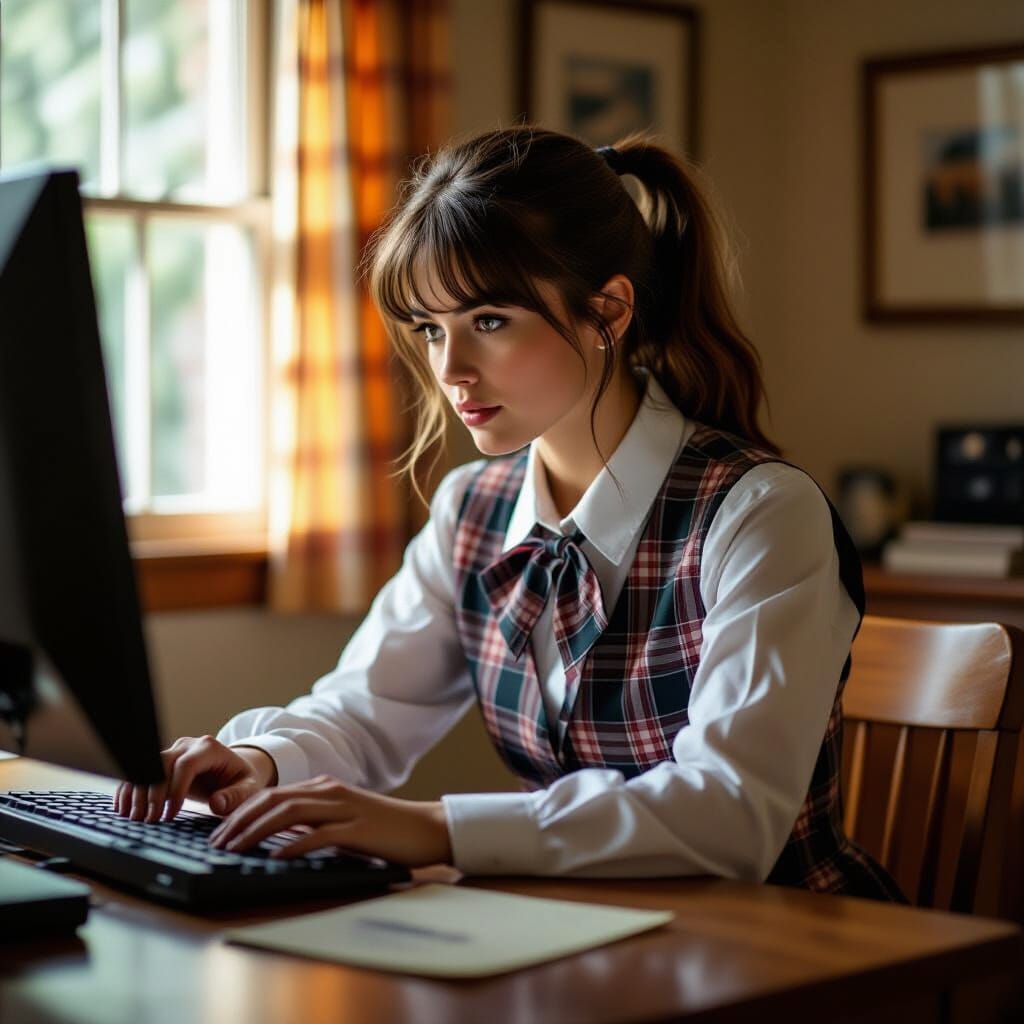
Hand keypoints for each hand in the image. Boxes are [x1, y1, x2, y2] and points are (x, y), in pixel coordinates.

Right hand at [112, 735, 277, 822]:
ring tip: (136, 819)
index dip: (176, 789)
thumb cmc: (241, 780)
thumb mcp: (248, 788)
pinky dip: (130, 789)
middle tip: (150, 821)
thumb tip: (216, 804)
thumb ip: (235, 796)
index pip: (187, 765)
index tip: (172, 814)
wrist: (234, 770)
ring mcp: (173, 751)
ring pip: (147, 767)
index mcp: (210, 748)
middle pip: (162, 764)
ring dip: (138, 793)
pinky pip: (141, 772)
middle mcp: (188, 745)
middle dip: (154, 794)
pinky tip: (123, 809)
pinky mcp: (161, 762)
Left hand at [207, 775, 452, 867]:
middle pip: (274, 800)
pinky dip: (292, 846)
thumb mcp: (342, 821)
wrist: (425, 828)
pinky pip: (318, 835)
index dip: (241, 812)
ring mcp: (344, 809)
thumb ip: (312, 824)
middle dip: (240, 821)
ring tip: (235, 849)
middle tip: (216, 843)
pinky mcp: (358, 830)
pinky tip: (275, 858)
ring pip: (289, 813)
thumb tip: (274, 840)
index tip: (220, 832)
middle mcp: (330, 792)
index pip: (272, 794)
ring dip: (257, 831)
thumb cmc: (383, 830)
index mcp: (324, 788)